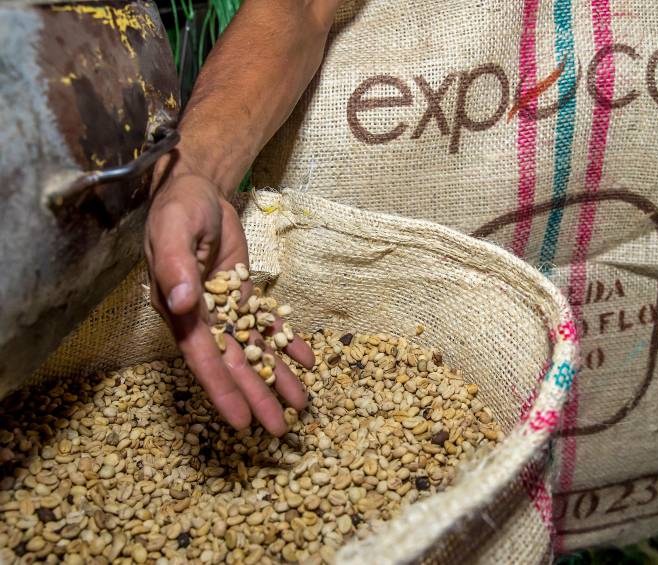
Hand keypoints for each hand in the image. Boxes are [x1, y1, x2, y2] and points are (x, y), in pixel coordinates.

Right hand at [144, 158, 313, 433]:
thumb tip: (182, 305)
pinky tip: (307, 359)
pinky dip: (286, 340)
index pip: (204, 359)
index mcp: (181, 311)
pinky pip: (267, 323)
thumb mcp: (174, 232)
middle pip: (234, 364)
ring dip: (276, 376)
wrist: (197, 190)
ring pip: (254, 349)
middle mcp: (203, 317)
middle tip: (280, 430)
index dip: (222, 391)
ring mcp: (225, 308)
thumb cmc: (178, 209)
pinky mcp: (244, 294)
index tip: (241, 421)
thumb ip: (176, 267)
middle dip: (257, 396)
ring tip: (301, 404)